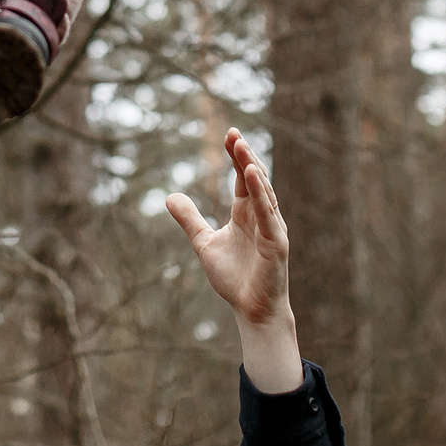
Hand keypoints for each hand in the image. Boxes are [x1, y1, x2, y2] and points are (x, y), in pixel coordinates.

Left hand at [165, 128, 302, 392]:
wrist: (251, 311)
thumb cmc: (234, 278)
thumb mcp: (204, 244)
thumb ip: (190, 220)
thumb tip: (168, 196)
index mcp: (247, 215)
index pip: (242, 179)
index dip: (236, 157)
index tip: (228, 135)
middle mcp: (262, 217)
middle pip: (253, 179)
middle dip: (244, 156)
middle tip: (233, 134)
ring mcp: (272, 229)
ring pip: (263, 192)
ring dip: (252, 169)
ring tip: (241, 147)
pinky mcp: (276, 243)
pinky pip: (268, 215)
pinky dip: (261, 195)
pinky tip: (251, 175)